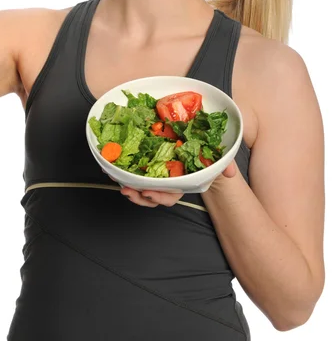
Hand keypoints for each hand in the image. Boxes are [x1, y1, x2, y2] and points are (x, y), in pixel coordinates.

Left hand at [117, 161, 237, 206]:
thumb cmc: (204, 155)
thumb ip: (224, 165)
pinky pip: (132, 173)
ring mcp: (154, 176)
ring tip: (115, 179)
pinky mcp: (145, 166)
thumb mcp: (215, 159)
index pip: (169, 196)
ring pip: (138, 187)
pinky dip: (121, 172)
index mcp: (180, 183)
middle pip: (150, 196)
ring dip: (126, 186)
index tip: (148, 192)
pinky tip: (110, 166)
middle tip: (127, 190)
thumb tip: (230, 172)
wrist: (197, 144)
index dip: (158, 197)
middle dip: (137, 196)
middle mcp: (166, 183)